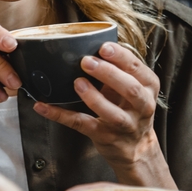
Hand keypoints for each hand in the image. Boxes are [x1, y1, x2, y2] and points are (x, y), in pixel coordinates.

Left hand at [33, 42, 172, 186]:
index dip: (122, 57)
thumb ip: (119, 68)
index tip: (104, 46)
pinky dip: (60, 115)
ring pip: (112, 112)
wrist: (136, 147)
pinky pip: (82, 125)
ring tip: (77, 83)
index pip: (137, 69)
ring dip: (93, 97)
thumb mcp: (133, 86)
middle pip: (130, 89)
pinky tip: (43, 107)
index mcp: (148, 87)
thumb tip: (89, 43)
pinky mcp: (105, 137)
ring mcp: (124, 124)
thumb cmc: (130, 107)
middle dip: (109, 73)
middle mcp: (142, 106)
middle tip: (87, 61)